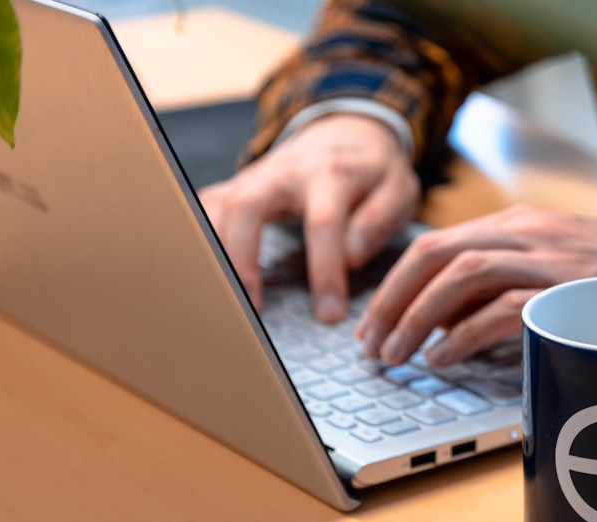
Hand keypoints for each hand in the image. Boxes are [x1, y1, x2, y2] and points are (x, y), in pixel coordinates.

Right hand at [198, 113, 419, 320]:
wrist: (347, 131)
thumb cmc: (374, 171)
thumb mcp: (399, 190)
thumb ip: (378, 221)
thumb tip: (349, 257)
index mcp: (330, 173)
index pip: (322, 223)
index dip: (323, 271)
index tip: (329, 314)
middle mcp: (283, 171)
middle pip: (247, 207)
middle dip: (243, 260)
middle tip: (251, 310)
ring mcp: (253, 178)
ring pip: (216, 208)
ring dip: (212, 254)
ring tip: (220, 302)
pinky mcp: (235, 188)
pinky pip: (205, 212)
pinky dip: (198, 243)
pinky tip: (202, 279)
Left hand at [354, 203, 596, 365]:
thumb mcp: (553, 266)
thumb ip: (501, 282)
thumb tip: (442, 320)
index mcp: (518, 224)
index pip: (437, 243)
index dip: (395, 282)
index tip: (374, 319)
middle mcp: (527, 233)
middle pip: (436, 254)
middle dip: (392, 300)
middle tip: (371, 343)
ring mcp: (549, 259)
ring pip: (460, 275)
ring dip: (417, 317)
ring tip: (397, 354)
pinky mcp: (570, 292)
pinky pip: (501, 310)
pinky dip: (463, 336)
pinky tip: (443, 358)